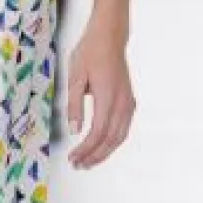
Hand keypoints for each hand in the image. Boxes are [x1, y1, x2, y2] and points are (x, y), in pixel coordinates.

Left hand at [65, 18, 135, 168]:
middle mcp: (122, 103)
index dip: (86, 149)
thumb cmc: (90, 52)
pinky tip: (102, 145)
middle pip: (111, 139)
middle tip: (79, 165)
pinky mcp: (129, 100)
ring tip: (89, 161)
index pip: (98, 133)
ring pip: (120, 136)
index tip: (74, 158)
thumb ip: (74, 105)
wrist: (109, 37)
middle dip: (95, 156)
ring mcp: (128, 102)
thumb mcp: (75, 77)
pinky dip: (113, 141)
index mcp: (108, 97)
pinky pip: (123, 128)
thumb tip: (74, 130)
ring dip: (104, 151)